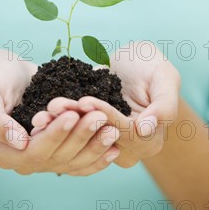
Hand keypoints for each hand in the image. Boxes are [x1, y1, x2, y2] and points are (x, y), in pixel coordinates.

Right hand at [0, 49, 120, 175]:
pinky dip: (97, 155)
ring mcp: (43, 157)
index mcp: (4, 152)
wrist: (4, 72)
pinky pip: (79, 160)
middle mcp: (24, 161)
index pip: (35, 151)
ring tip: (113, 129)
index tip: (73, 114)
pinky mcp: (58, 148)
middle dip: (81, 137)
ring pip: (73, 162)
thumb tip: (20, 143)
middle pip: (58, 158)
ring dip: (95, 147)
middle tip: (101, 116)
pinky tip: (115, 146)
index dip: (56, 135)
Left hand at [32, 41, 180, 167]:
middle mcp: (127, 148)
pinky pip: (73, 130)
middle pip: (100, 137)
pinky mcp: (89, 133)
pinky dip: (59, 121)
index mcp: (149, 139)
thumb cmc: (153, 65)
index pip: (124, 130)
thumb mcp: (165, 77)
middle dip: (76, 121)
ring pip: (83, 136)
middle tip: (54, 106)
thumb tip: (146, 129)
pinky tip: (43, 112)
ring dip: (62, 123)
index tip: (84, 100)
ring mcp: (106, 142)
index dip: (104, 115)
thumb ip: (164, 105)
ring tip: (46, 109)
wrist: (133, 61)